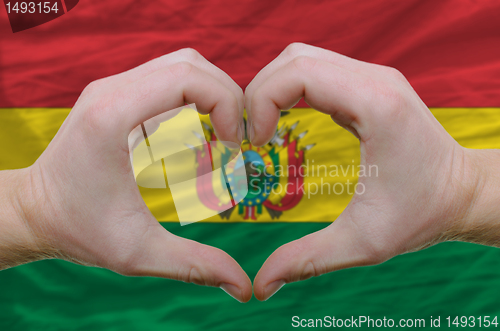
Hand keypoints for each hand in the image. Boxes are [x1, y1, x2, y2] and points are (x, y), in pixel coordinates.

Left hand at [2, 49, 251, 301]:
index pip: (188, 77)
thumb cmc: (79, 229)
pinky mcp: (116, 95)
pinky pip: (167, 77)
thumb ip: (194, 265)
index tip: (235, 143)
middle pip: (190, 63)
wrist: (34, 212)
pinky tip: (201, 131)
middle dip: (227, 95)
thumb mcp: (138, 253)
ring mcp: (112, 88)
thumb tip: (243, 287)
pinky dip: (195, 96)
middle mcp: (111, 90)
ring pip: (180, 64)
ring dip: (212, 93)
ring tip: (224, 133)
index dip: (226, 103)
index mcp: (114, 115)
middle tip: (238, 138)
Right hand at [246, 43, 495, 300]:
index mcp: (375, 106)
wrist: (462, 193)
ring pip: (302, 58)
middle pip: (294, 58)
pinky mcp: (369, 84)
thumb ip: (307, 260)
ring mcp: (373, 77)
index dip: (261, 101)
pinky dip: (289, 89)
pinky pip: (317, 70)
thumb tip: (260, 286)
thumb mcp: (363, 243)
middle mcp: (375, 79)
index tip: (254, 142)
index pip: (299, 72)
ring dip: (272, 88)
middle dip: (258, 92)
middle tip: (250, 136)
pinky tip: (283, 121)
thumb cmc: (421, 215)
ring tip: (262, 129)